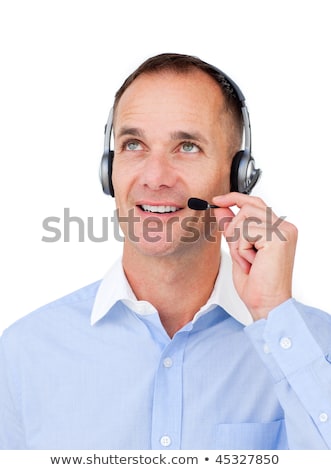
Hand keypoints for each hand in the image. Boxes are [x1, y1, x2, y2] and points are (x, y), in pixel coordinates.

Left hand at [212, 192, 297, 320]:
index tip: (217, 200)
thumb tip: (221, 208)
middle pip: (248, 207)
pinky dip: (241, 249)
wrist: (266, 304)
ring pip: (243, 218)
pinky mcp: (277, 237)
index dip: (235, 199)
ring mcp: (283, 231)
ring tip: (248, 261)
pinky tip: (251, 262)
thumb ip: (232, 227)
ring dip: (237, 242)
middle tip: (238, 251)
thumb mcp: (238, 249)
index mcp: (280, 229)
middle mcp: (285, 227)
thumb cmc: (257, 284)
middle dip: (233, 229)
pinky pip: (245, 231)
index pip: (255, 203)